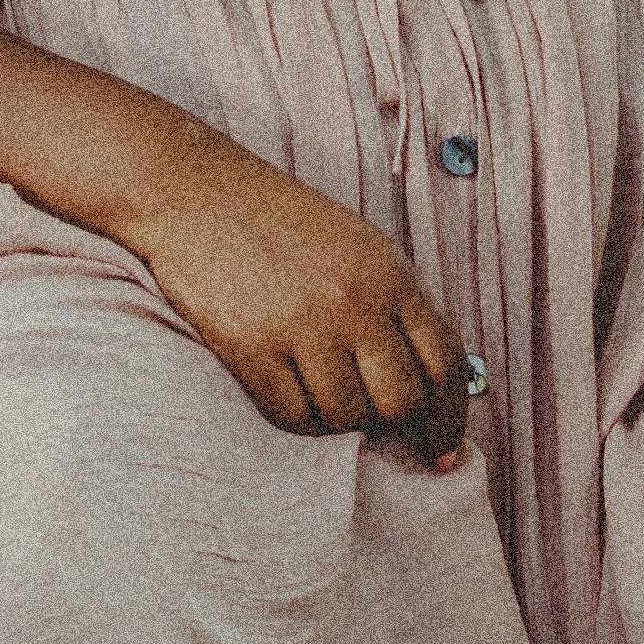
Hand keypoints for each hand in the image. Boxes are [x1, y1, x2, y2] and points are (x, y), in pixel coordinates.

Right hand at [122, 136, 474, 463]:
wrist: (193, 192)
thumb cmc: (280, 225)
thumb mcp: (360, 249)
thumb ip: (398, 309)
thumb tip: (432, 388)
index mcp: (391, 274)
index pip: (446, 364)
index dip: (450, 417)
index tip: (443, 451)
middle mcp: (353, 300)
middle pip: (402, 401)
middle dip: (396, 426)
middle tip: (376, 429)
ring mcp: (300, 323)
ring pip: (346, 416)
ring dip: (339, 422)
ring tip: (321, 395)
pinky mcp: (249, 345)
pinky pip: (292, 416)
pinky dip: (296, 417)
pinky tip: (287, 393)